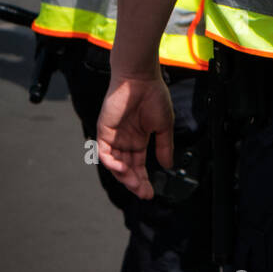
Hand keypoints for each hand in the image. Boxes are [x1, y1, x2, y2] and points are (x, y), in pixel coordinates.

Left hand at [96, 72, 173, 199]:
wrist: (140, 78)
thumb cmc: (153, 96)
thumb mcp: (164, 126)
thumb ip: (164, 146)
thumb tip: (168, 165)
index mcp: (138, 139)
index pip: (138, 166)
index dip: (143, 180)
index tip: (150, 193)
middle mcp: (125, 141)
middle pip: (127, 168)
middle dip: (135, 182)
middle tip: (144, 193)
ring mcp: (114, 137)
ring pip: (115, 164)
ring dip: (124, 176)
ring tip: (136, 184)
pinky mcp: (104, 131)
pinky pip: (105, 153)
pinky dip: (112, 163)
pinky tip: (123, 169)